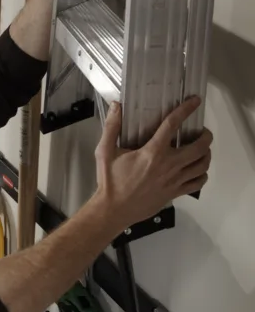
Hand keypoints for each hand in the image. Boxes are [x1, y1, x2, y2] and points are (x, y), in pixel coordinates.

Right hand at [95, 97, 212, 230]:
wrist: (113, 209)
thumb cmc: (110, 180)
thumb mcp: (105, 151)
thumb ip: (112, 127)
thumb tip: (116, 105)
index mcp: (152, 152)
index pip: (173, 125)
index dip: (186, 110)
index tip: (195, 101)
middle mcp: (168, 165)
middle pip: (198, 147)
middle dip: (206, 136)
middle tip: (202, 131)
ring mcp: (174, 181)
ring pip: (202, 165)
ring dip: (207, 154)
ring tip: (203, 149)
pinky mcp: (175, 193)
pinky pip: (197, 183)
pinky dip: (202, 174)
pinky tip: (198, 170)